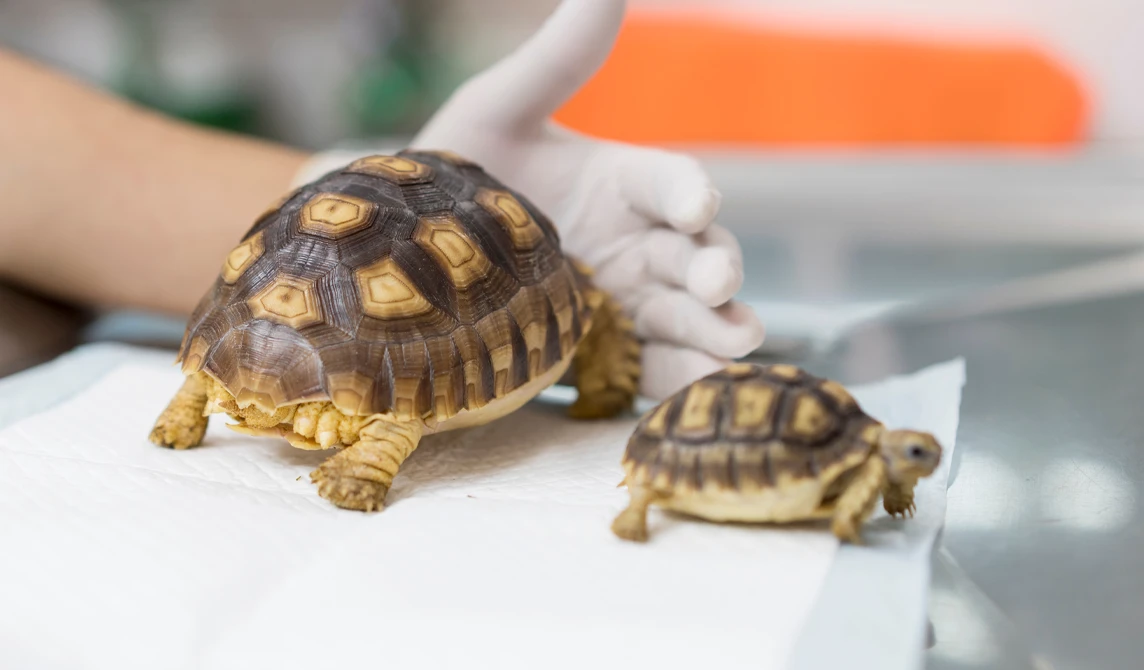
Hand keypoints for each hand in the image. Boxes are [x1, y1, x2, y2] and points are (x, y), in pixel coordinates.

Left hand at [295, 0, 763, 399]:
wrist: (404, 260)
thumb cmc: (453, 175)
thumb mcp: (499, 111)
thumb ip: (559, 59)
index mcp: (623, 182)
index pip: (671, 181)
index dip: (687, 190)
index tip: (695, 203)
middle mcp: (637, 243)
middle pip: (695, 255)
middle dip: (715, 268)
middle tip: (718, 281)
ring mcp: (624, 303)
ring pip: (688, 316)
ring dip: (714, 329)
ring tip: (732, 345)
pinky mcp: (603, 354)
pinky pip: (650, 368)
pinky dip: (675, 378)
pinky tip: (685, 392)